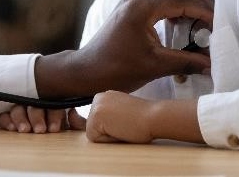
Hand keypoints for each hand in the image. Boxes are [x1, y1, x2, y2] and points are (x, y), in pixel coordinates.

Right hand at [0, 106, 85, 132]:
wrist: (44, 138)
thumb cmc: (58, 129)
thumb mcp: (71, 127)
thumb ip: (77, 123)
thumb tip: (72, 114)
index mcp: (53, 102)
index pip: (53, 102)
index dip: (54, 115)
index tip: (54, 129)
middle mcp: (36, 102)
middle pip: (34, 103)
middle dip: (36, 116)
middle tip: (40, 130)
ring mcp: (21, 108)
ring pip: (18, 106)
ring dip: (20, 117)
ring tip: (25, 130)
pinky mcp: (8, 116)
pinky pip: (4, 114)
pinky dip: (6, 120)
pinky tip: (11, 128)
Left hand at [35, 0, 212, 96]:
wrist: (89, 70)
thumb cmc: (117, 68)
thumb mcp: (155, 67)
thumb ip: (187, 62)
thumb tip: (212, 63)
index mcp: (141, 8)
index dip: (203, 10)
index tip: (216, 26)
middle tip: (210, 10)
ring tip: (197, 12)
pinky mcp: (130, 3)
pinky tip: (180, 16)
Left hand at [86, 91, 202, 144]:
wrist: (154, 116)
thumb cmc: (143, 119)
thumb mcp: (121, 113)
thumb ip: (107, 117)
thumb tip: (84, 121)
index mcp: (103, 97)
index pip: (99, 123)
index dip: (113, 129)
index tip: (126, 121)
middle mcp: (97, 98)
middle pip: (94, 128)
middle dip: (109, 132)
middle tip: (126, 124)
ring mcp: (95, 105)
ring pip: (94, 133)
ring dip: (108, 136)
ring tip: (124, 127)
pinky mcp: (96, 116)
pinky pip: (94, 138)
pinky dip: (108, 140)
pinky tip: (120, 129)